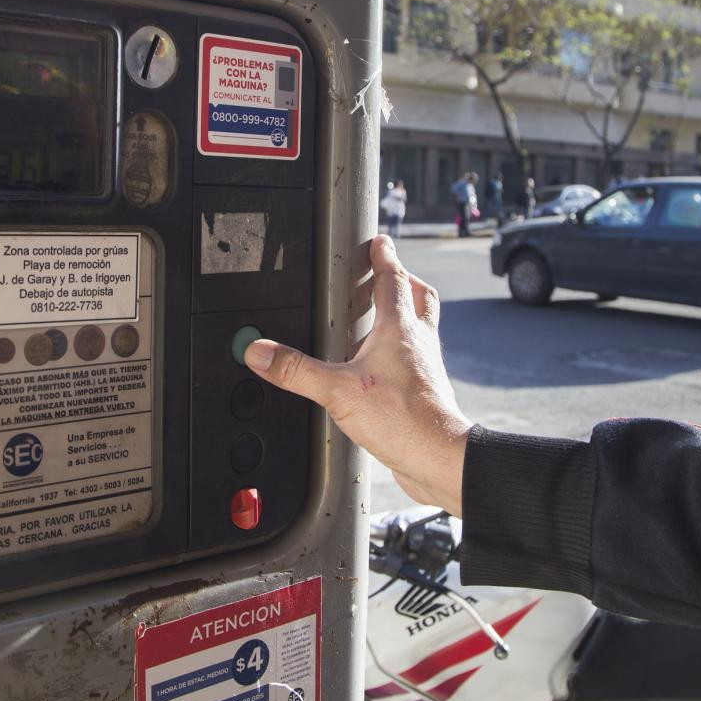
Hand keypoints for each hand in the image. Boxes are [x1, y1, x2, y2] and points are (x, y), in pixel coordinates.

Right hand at [244, 235, 471, 514]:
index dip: (385, 257)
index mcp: (400, 329)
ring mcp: (425, 366)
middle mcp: (418, 342)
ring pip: (421, 327)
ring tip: (381, 318)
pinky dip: (402, 352)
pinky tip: (384, 368)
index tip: (379, 242)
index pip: (394, 279)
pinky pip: (416, 359)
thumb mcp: (338, 391)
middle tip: (385, 274)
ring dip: (405, 314)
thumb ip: (296, 370)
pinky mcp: (425, 391)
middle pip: (419, 297)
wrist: (439, 457)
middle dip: (402, 280)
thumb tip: (260, 351)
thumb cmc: (403, 420)